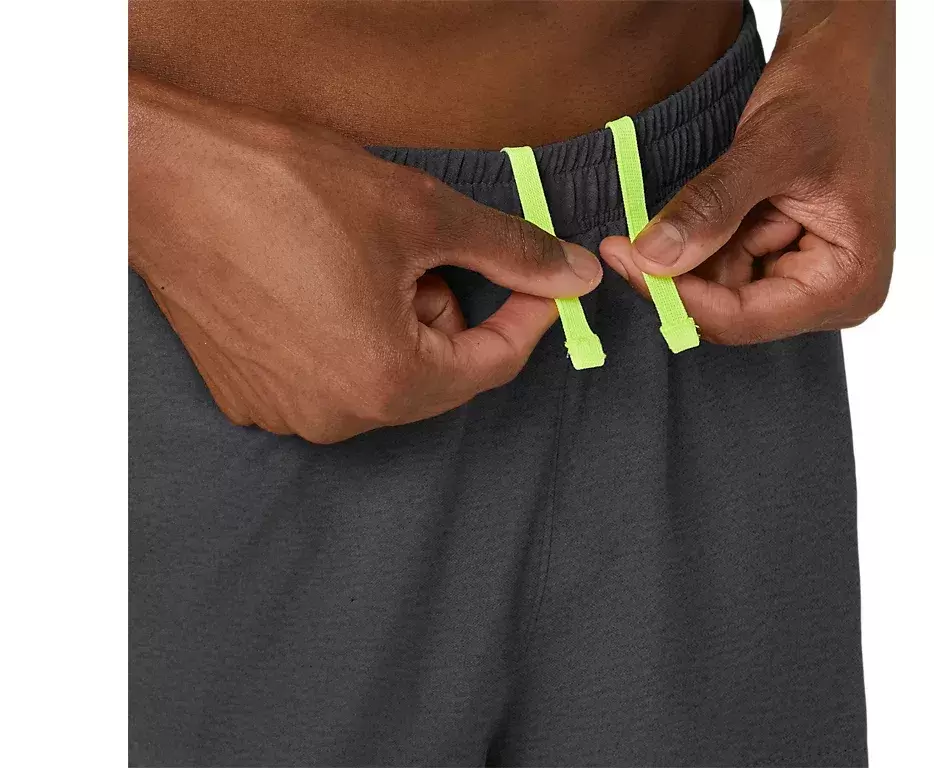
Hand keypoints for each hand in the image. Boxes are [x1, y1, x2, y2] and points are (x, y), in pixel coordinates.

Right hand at [129, 74, 601, 442]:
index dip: (527, 316)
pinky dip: (346, 334)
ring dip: (397, 324)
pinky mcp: (248, 393)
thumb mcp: (423, 213)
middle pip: (436, 374)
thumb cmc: (284, 189)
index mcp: (385, 382)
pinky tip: (318, 280)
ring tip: (359, 260)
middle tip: (422, 252)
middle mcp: (333, 416)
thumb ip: (511, 253)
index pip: (493, 365)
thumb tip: (575, 276)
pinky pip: (330, 375)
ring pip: (383, 374)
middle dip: (448, 313)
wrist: (164, 175)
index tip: (541, 281)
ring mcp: (284, 411)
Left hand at [600, 1, 893, 343]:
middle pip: (730, 312)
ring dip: (687, 256)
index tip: (624, 260)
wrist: (844, 54)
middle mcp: (836, 294)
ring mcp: (811, 279)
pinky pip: (726, 268)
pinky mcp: (786, 259)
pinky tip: (690, 212)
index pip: (744, 319)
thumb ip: (711, 208)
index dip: (678, 298)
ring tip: (674, 209)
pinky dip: (699, 243)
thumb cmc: (828, 91)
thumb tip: (652, 260)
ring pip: (721, 292)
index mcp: (849, 282)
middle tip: (623, 242)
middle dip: (678, 277)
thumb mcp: (766, 149)